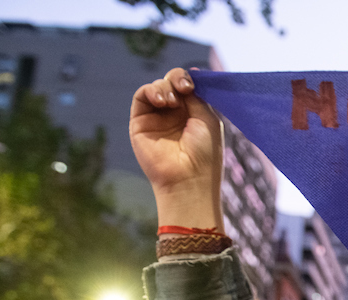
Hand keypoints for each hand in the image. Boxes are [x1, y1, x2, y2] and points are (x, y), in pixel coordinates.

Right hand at [129, 67, 224, 230]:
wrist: (188, 178)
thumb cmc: (204, 153)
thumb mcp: (207, 119)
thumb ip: (197, 96)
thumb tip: (192, 74)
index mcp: (193, 114)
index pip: (188, 87)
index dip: (189, 80)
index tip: (193, 85)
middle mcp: (175, 115)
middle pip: (171, 83)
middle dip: (177, 79)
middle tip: (184, 88)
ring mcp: (157, 118)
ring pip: (157, 87)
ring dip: (165, 87)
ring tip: (171, 101)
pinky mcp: (140, 122)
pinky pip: (142, 96)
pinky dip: (151, 91)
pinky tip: (162, 101)